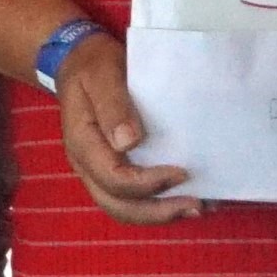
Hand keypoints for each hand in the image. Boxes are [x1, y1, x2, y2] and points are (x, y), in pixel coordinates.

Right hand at [53, 31, 199, 225]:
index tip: (182, 172)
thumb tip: (128, 142)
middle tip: (196, 206)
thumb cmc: (93, 66)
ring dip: (161, 213)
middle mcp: (87, 165)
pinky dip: (160, 202)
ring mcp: (98, 170)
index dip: (148, 182)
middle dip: (158, 211)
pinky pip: (132, 197)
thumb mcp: (102, 75)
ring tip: (198, 207)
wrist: (78, 63)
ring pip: (125, 208)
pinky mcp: (112, 169)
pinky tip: (189, 196)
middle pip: (118, 205)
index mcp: (82, 143)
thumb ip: (113, 106)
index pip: (114, 178)